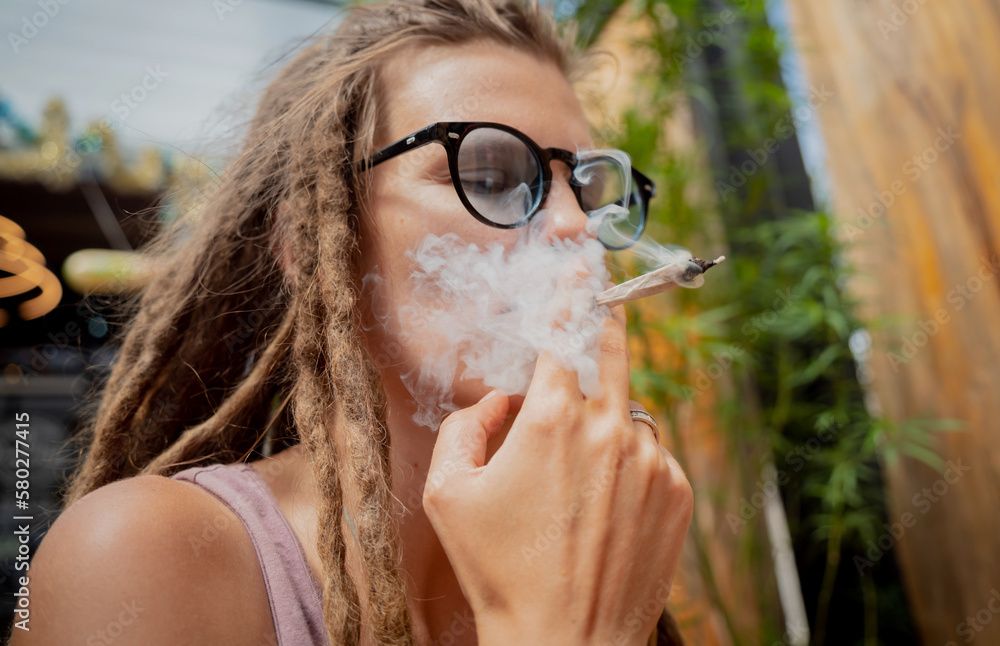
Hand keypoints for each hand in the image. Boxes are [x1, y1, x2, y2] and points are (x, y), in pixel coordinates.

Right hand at [423, 306, 693, 645]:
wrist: (566, 642)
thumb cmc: (500, 572)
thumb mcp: (448, 495)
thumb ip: (465, 425)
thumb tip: (501, 399)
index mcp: (551, 418)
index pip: (566, 329)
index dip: (573, 287)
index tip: (582, 257)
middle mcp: (610, 429)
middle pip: (612, 350)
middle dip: (603, 322)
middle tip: (598, 304)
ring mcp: (652, 461)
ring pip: (629, 410)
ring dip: (605, 421)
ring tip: (576, 481)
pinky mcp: (678, 493)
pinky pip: (652, 454)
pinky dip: (629, 463)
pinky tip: (603, 510)